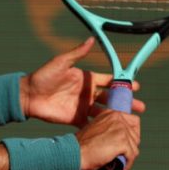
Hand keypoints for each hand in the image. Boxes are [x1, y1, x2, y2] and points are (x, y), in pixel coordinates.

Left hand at [21, 37, 144, 127]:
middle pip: (111, 98)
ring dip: (117, 115)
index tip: (136, 86)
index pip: (108, 80)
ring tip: (130, 121)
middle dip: (125, 102)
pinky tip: (113, 131)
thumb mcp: (61, 62)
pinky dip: (102, 127)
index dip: (122, 83)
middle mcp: (87, 93)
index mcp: (86, 79)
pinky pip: (92, 124)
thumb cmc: (43, 76)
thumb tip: (91, 38)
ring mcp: (82, 107)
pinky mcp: (75, 119)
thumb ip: (77, 53)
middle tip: (140, 107)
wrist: (28, 96)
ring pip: (104, 112)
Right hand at [75, 109, 140, 169]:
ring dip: (128, 157)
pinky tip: (120, 168)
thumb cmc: (81, 146)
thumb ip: (108, 129)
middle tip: (121, 156)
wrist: (73, 152)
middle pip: (136, 134)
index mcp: (110, 113)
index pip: (133, 121)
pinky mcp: (122, 141)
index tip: (126, 144)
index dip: (132, 134)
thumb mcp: (96, 130)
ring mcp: (120, 129)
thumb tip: (123, 139)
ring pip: (134, 146)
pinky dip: (128, 164)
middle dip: (130, 147)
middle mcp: (117, 117)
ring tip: (119, 163)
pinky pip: (132, 155)